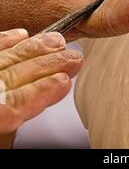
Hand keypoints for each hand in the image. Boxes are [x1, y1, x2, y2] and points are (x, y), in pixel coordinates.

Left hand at [0, 29, 81, 147]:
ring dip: (34, 50)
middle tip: (74, 59)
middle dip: (47, 66)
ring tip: (57, 43)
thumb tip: (35, 108)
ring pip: (6, 61)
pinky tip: (21, 35)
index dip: (41, 91)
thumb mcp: (1, 140)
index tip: (64, 82)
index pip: (13, 104)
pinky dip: (5, 42)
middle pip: (14, 76)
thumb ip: (13, 117)